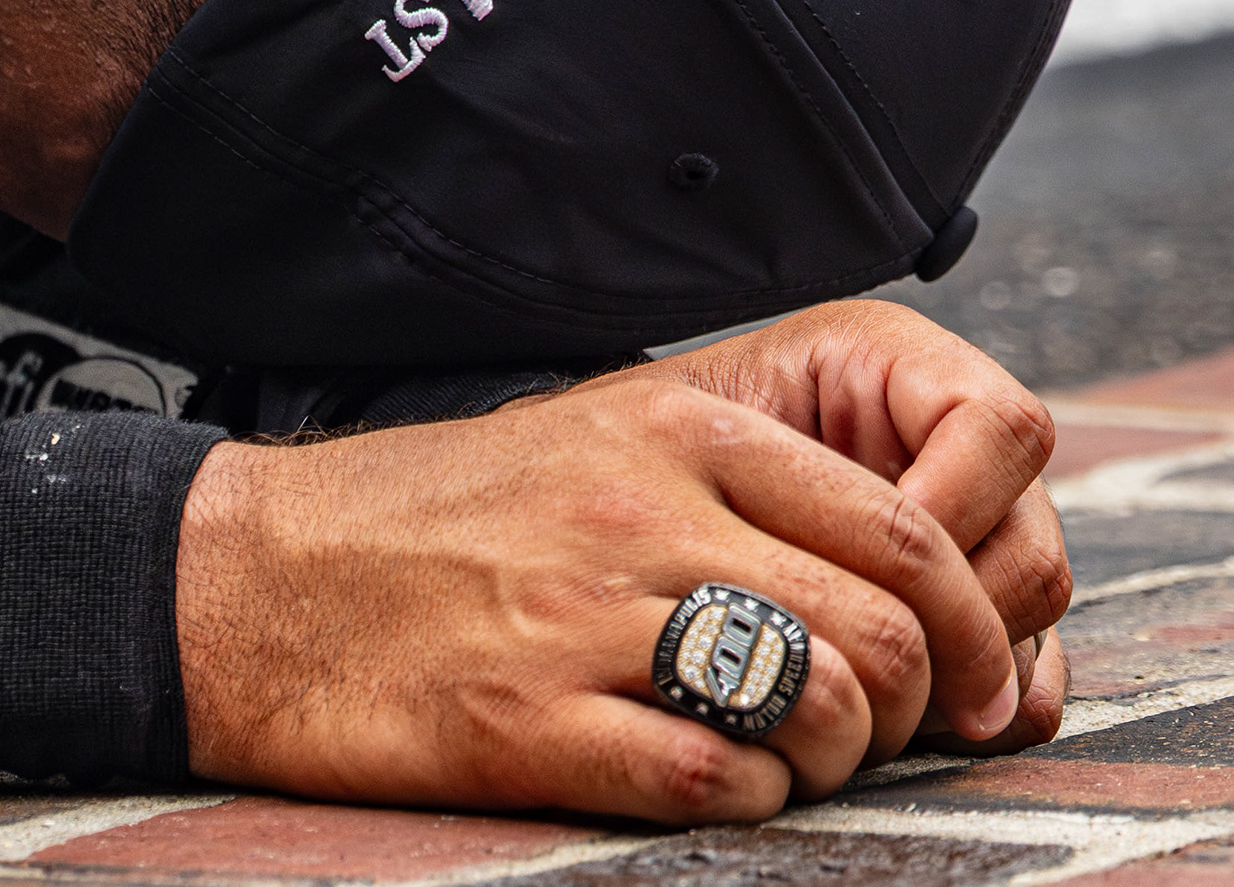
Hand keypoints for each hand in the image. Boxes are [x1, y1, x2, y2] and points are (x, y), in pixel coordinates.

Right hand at [173, 347, 1035, 820]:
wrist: (257, 583)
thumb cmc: (438, 522)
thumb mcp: (592, 441)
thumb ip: (737, 475)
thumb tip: (902, 550)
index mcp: (671, 431)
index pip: (898, 519)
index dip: (975, 615)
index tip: (977, 672)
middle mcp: (639, 514)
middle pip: (883, 621)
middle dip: (923, 702)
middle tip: (896, 734)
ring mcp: (583, 620)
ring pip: (818, 701)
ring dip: (841, 758)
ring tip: (798, 759)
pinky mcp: (530, 725)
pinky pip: (715, 782)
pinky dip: (754, 803)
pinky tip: (720, 785)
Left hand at [660, 301, 1069, 756]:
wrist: (631, 504)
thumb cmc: (661, 455)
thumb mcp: (709, 420)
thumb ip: (791, 457)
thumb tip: (911, 542)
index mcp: (909, 375)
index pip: (1003, 429)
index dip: (957, 499)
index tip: (867, 549)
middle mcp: (965, 458)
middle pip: (1032, 544)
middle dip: (954, 615)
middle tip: (864, 651)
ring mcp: (983, 544)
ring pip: (1032, 622)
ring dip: (962, 671)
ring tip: (865, 688)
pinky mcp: (981, 619)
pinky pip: (1034, 680)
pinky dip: (986, 713)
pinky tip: (919, 720)